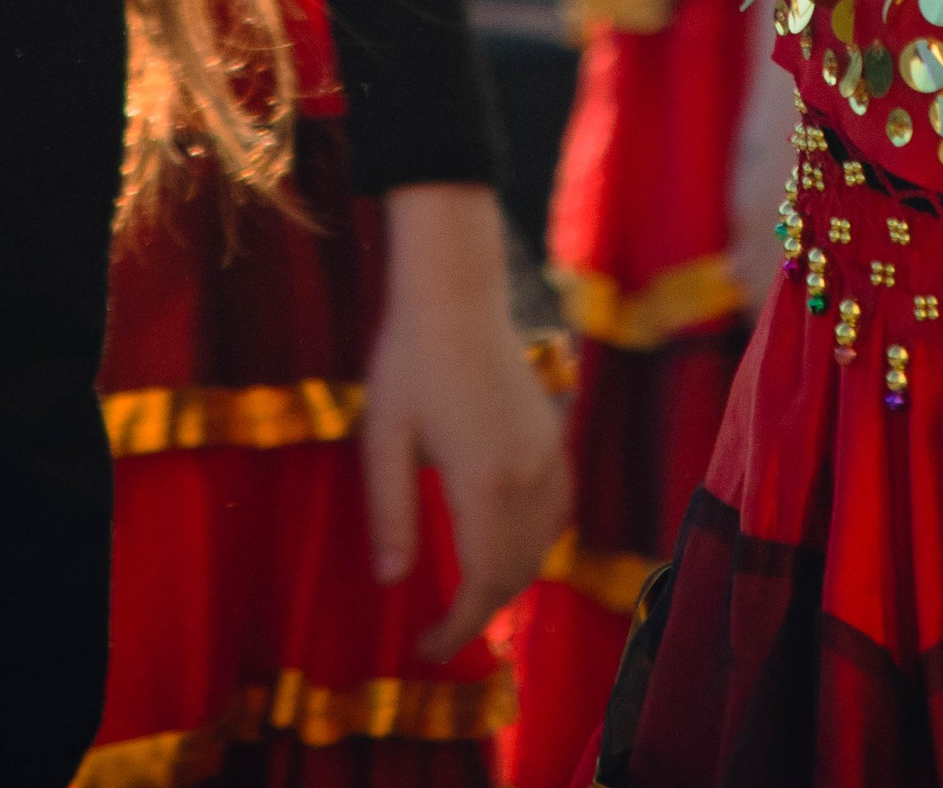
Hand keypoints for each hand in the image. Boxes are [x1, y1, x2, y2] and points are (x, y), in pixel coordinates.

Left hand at [360, 183, 569, 659]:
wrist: (456, 294)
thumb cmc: (409, 361)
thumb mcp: (383, 437)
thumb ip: (390, 512)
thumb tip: (393, 581)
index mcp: (483, 482)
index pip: (483, 582)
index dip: (459, 627)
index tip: (429, 648)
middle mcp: (526, 475)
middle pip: (518, 572)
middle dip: (483, 611)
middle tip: (442, 630)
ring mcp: (547, 453)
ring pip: (544, 545)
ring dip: (512, 579)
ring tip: (471, 595)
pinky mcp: (553, 435)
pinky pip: (560, 509)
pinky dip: (539, 541)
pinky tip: (511, 544)